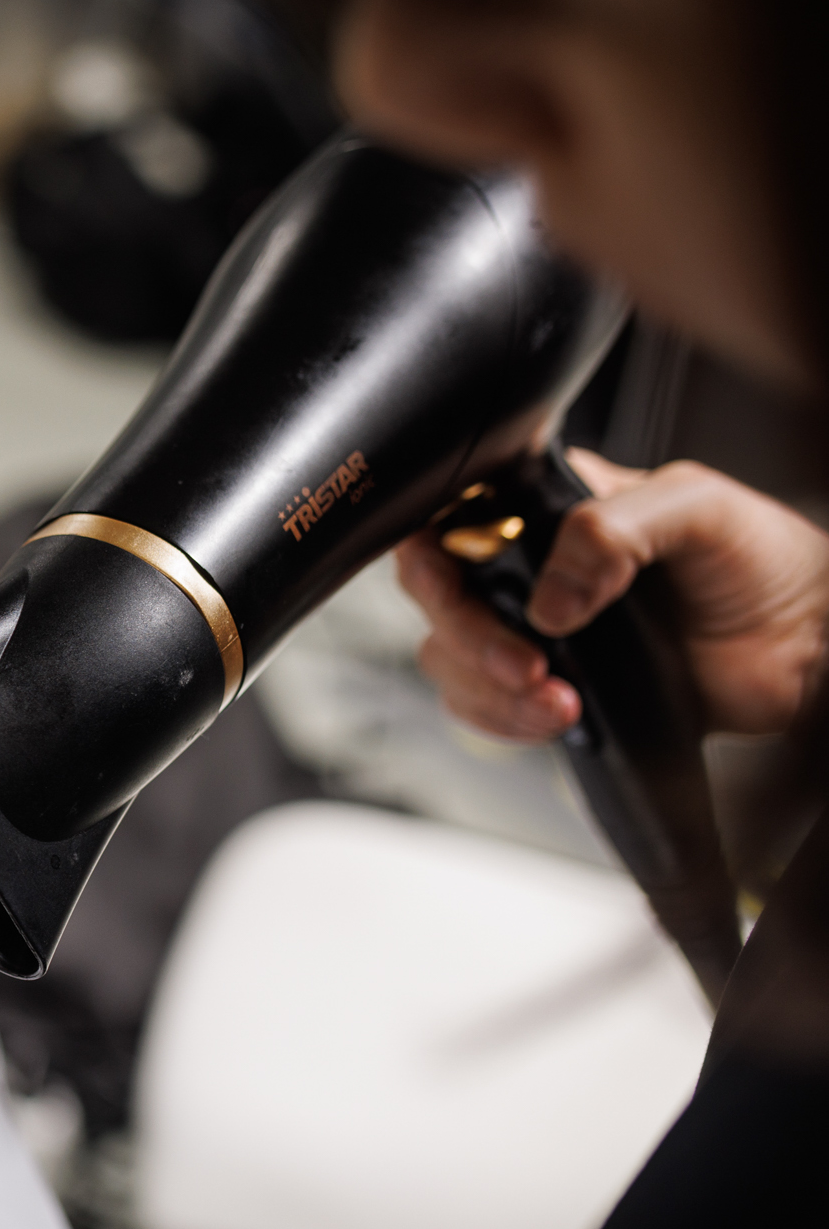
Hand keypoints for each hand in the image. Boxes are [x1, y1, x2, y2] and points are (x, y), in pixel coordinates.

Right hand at [395, 449, 828, 742]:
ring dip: (490, 689)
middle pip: (437, 597)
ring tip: (555, 699)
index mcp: (551, 507)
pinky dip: (507, 721)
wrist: (808, 646)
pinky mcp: (551, 689)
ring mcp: (534, 632)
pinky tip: (557, 716)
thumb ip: (611, 530)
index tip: (458, 588)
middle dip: (469, 637)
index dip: (435, 556)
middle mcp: (530, 567)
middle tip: (525, 661)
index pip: (449, 517)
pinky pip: (487, 709)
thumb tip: (545, 599)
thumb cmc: (764, 561)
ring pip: (449, 659)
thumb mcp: (696, 507)